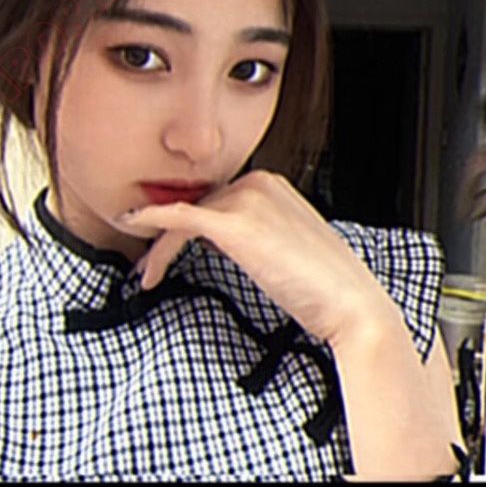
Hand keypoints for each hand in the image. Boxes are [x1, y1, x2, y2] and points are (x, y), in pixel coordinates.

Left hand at [118, 170, 396, 345]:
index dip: (185, 224)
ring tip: (146, 275)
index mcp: (271, 185)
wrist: (350, 303)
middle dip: (167, 236)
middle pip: (196, 205)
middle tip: (148, 266)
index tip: (166, 248)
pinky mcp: (236, 224)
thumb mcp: (285, 248)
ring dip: (158, 245)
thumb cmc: (323, 286)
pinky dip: (153, 221)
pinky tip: (135, 228)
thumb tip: (222, 242)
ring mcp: (247, 199)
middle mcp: (258, 182)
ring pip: (184, 215)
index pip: (214, 199)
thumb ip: (256, 234)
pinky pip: (181, 217)